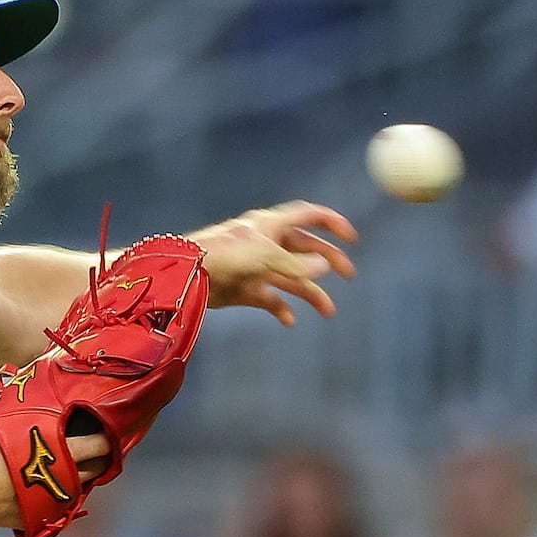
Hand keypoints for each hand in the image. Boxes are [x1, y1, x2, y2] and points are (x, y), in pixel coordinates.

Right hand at [0, 424, 110, 529]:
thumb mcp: (0, 424)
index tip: (110, 434)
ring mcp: (46, 502)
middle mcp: (54, 479)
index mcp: (49, 451)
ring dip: (83, 479)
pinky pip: (57, 508)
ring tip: (82, 468)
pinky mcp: (34, 518)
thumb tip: (33, 403)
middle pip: (92, 471)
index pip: (92, 445)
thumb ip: (24, 418)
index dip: (105, 440)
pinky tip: (56, 487)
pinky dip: (60, 497)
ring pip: (77, 491)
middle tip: (102, 452)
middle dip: (100, 461)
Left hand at [187, 200, 356, 325]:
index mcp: (270, 225)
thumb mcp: (265, 256)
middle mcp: (264, 242)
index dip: (330, 222)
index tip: (351, 237)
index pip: (307, 215)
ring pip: (290, 278)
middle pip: (304, 248)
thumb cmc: (224, 256)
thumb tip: (325, 266)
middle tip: (348, 274)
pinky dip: (281, 309)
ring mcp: (254, 266)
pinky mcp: (242, 288)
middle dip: (327, 259)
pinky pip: (269, 299)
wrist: (185, 275)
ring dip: (310, 292)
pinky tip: (290, 320)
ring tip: (328, 311)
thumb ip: (296, 263)